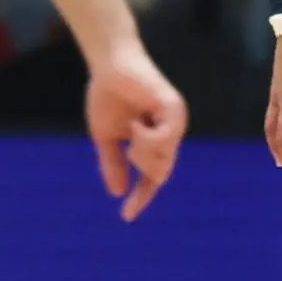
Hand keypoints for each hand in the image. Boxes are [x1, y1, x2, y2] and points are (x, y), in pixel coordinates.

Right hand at [83, 46, 186, 220]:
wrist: (108, 64)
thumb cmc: (108, 94)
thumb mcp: (106, 136)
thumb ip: (112, 163)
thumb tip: (117, 192)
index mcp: (156, 140)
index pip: (153, 176)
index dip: (141, 197)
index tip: (127, 216)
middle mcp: (170, 131)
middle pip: (160, 172)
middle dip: (141, 167)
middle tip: (130, 147)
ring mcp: (175, 120)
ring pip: (164, 159)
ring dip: (143, 152)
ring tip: (132, 131)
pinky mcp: (173, 107)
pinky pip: (165, 139)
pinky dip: (147, 139)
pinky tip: (137, 124)